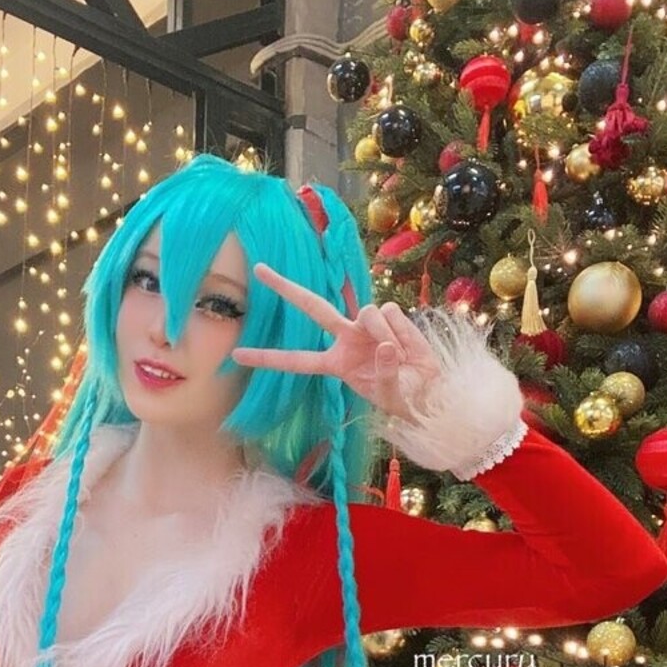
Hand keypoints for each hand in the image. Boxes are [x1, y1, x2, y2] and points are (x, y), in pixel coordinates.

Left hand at [231, 263, 441, 419]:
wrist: (430, 388)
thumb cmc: (404, 396)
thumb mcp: (390, 395)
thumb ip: (385, 375)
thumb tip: (385, 347)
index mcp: (335, 365)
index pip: (295, 361)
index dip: (267, 358)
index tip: (236, 355)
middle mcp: (345, 339)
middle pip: (311, 307)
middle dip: (285, 288)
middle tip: (258, 269)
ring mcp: (365, 324)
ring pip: (368, 312)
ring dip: (385, 333)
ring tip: (400, 354)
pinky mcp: (389, 314)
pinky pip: (392, 313)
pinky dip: (403, 330)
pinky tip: (408, 345)